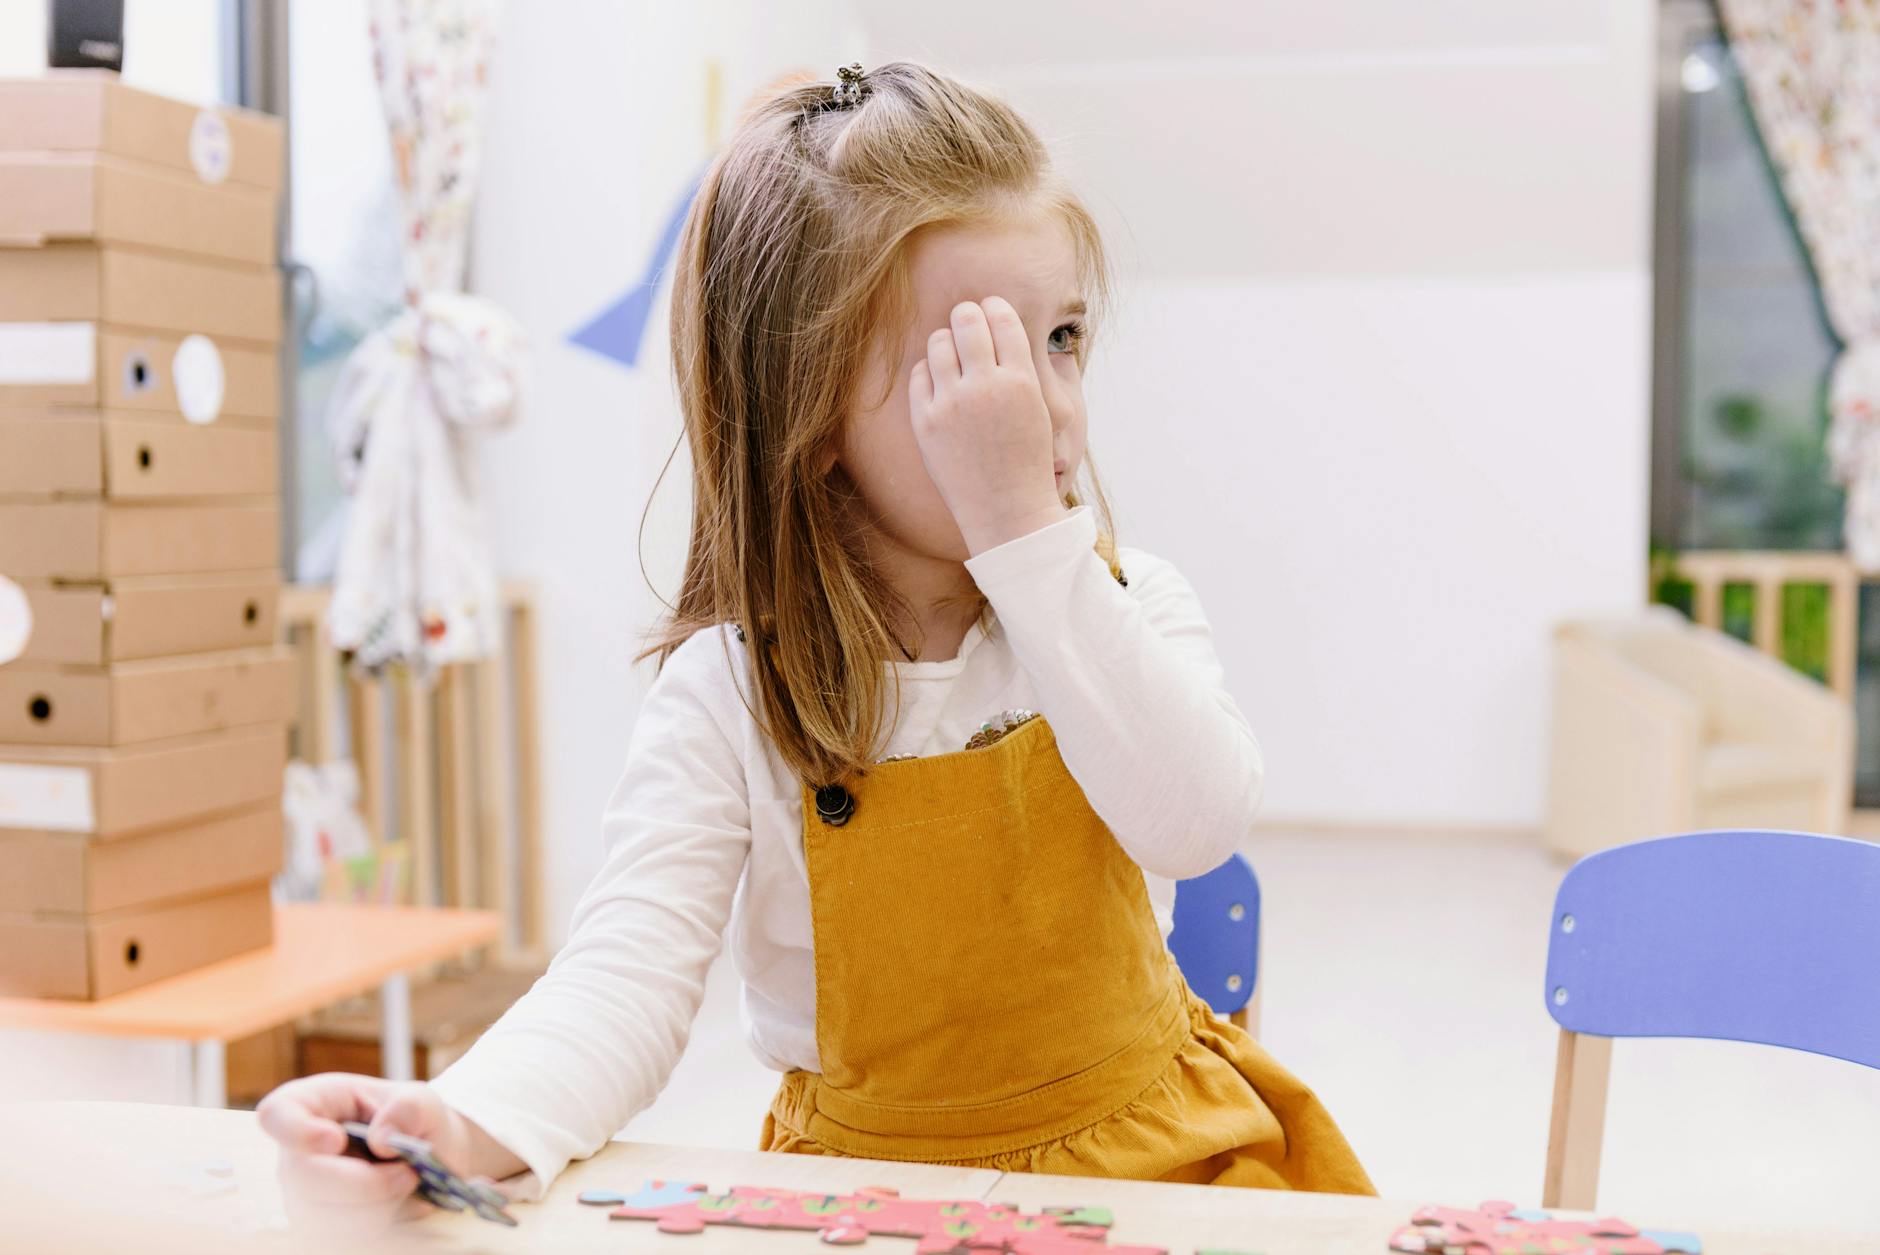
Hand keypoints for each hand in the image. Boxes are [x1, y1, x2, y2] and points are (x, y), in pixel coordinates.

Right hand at [257, 1073, 505, 1239]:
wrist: (427, 1162)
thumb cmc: (413, 1122)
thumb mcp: (423, 1101)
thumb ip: (409, 1108)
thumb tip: (380, 1140)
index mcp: (313, 1104)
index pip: (276, 1114)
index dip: (297, 1130)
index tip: (335, 1141)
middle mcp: (297, 1153)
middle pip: (306, 1178)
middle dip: (365, 1183)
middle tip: (408, 1173)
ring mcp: (301, 1195)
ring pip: (325, 1217)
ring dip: (379, 1207)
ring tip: (406, 1183)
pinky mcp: (316, 1228)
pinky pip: (342, 1238)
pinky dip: (380, 1225)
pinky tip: (397, 1206)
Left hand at [909, 296, 1067, 554]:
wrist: (1006, 509)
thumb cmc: (1025, 457)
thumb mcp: (1037, 407)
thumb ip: (1016, 366)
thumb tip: (994, 321)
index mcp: (1021, 381)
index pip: (1002, 317)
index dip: (994, 307)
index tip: (990, 310)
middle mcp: (986, 387)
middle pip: (966, 320)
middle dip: (966, 315)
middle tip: (966, 321)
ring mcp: (952, 404)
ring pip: (939, 342)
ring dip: (946, 340)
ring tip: (953, 354)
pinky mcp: (925, 421)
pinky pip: (919, 373)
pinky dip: (929, 371)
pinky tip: (940, 382)